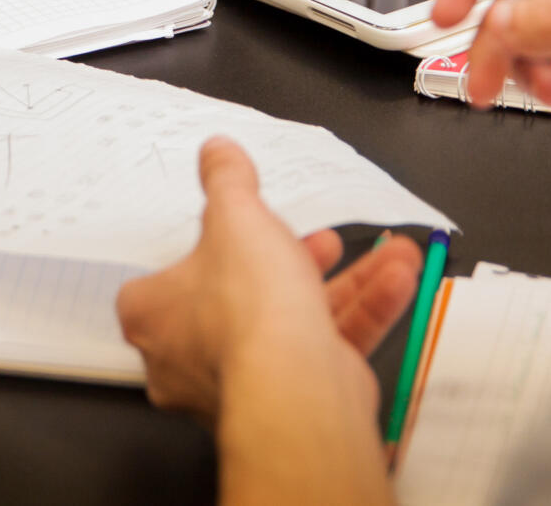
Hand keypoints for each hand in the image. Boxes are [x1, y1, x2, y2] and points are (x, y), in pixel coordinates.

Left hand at [117, 138, 421, 424]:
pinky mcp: (292, 399)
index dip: (213, 246)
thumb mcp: (235, 215)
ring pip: (297, 323)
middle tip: (324, 239)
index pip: (169, 275)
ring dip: (350, 283)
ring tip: (388, 254)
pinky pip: (326, 349)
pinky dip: (364, 314)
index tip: (248, 227)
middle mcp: (189, 358)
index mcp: (153, 316)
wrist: (294, 388)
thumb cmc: (245, 309)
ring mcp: (243, 383)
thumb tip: (217, 151)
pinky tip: (396, 281)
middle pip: (245, 297)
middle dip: (299, 259)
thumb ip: (227, 181)